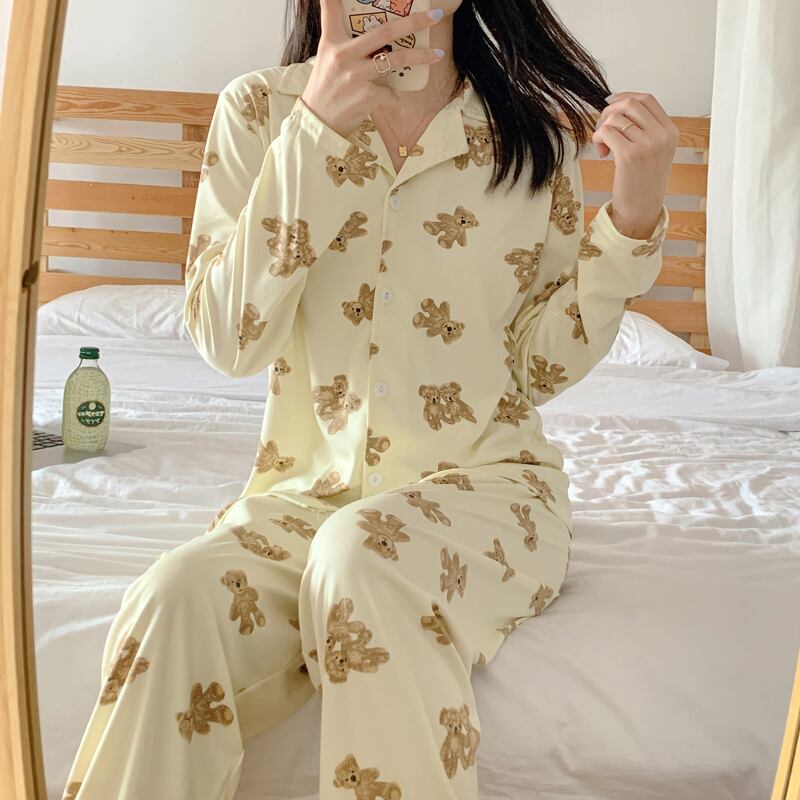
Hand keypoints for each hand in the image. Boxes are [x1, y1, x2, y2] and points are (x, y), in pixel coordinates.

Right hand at [301, 0, 445, 139]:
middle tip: (434, 16)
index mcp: (332, 42)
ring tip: (438, 54)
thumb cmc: (326, 88)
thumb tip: (368, 32)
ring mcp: (356, 75)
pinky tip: (393, 101)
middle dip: (413, 22)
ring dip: (420, 56)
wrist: (318, 122)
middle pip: (384, 31)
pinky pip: (391, 93)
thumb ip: (341, 41)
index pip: (332, 9)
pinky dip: (395, 97)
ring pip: (396, 60)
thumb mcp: (326, 59)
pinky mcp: (365, 96)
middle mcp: (343, 55)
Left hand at [591, 91, 677, 238]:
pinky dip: (598, 138)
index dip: (625, 96)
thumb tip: (617, 107)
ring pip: (616, 118)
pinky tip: (602, 152)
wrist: (642, 210)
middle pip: (630, 103)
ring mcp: (647, 145)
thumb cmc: (643, 182)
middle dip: (609, 111)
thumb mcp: (654, 152)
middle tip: (602, 128)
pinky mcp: (629, 156)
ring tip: (602, 146)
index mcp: (670, 132)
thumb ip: (644, 129)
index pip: (647, 99)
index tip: (610, 103)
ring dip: (601, 128)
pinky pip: (606, 132)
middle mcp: (661, 136)